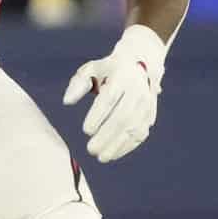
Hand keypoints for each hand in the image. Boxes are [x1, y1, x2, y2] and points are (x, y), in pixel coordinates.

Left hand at [63, 24, 166, 163]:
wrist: (141, 61)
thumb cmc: (108, 69)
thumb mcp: (91, 70)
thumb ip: (77, 84)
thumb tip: (67, 102)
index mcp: (121, 75)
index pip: (110, 97)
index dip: (99, 115)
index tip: (86, 130)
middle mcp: (137, 90)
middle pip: (122, 116)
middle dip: (107, 136)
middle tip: (91, 150)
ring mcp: (146, 103)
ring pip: (133, 128)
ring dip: (117, 145)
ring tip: (101, 157)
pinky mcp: (150, 113)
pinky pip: (141, 133)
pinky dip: (127, 146)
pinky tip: (114, 154)